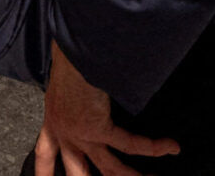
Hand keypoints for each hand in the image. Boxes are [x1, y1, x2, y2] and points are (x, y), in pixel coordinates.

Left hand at [33, 44, 179, 175]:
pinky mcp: (98, 128)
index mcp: (52, 121)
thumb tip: (90, 93)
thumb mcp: (63, 83)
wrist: (72, 50)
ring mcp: (80, 134)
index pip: (45, 154)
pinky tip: (170, 146)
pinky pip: (130, 145)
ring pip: (108, 168)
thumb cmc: (70, 57)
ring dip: (131, 175)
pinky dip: (153, 146)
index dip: (45, 172)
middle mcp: (64, 132)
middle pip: (75, 172)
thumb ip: (72, 98)